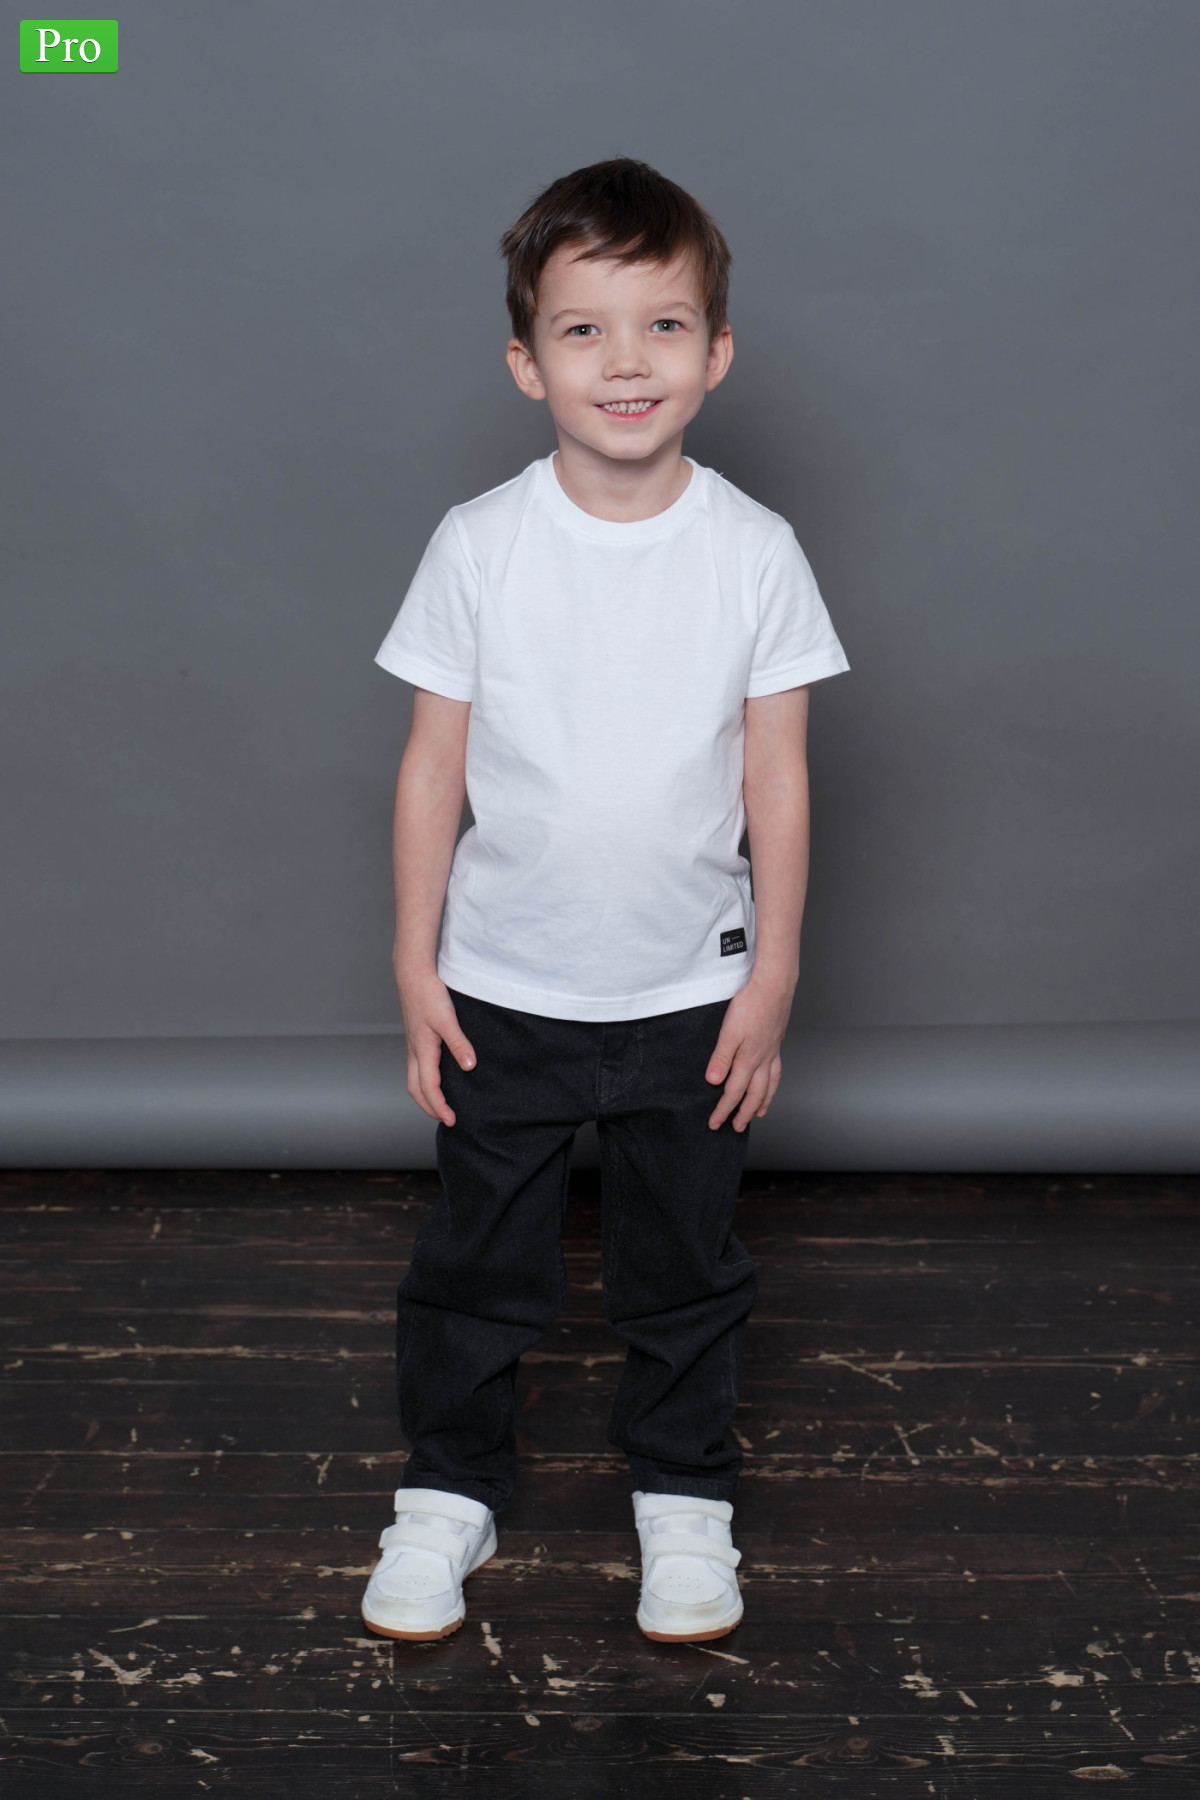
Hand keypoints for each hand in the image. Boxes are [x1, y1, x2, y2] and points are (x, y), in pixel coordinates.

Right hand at [395, 962, 475, 1125]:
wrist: (412, 974)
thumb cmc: (428, 994)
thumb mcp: (447, 1019)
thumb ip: (459, 1043)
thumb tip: (469, 1066)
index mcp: (422, 1050)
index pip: (428, 1088)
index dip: (439, 1107)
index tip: (452, 1120)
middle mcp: (414, 1051)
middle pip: (415, 1089)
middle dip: (429, 1107)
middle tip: (446, 1118)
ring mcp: (412, 1045)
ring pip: (413, 1079)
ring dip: (425, 1095)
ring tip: (441, 1102)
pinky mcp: (415, 1037)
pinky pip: (416, 1067)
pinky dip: (424, 1079)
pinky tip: (438, 1075)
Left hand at [704, 975, 794, 1131]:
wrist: (774, 986)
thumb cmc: (750, 1005)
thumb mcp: (729, 1032)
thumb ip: (721, 1058)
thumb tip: (713, 1082)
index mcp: (748, 1059)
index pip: (733, 1092)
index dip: (723, 1110)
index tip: (715, 1123)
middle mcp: (762, 1060)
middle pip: (754, 1094)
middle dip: (744, 1113)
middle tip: (736, 1127)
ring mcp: (772, 1052)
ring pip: (769, 1085)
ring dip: (763, 1102)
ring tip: (758, 1114)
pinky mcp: (776, 1042)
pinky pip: (777, 1071)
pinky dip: (773, 1083)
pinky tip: (770, 1082)